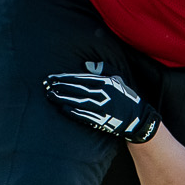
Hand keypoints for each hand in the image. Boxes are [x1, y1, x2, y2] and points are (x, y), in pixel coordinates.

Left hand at [42, 71, 160, 142]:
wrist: (138, 118)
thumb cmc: (126, 96)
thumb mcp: (117, 78)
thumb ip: (102, 69)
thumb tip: (85, 64)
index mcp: (106, 82)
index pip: (81, 78)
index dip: (65, 78)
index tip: (53, 77)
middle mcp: (103, 94)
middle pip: (77, 89)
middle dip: (60, 86)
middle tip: (46, 85)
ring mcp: (102, 108)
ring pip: (78, 101)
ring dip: (63, 98)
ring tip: (50, 95)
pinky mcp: (102, 120)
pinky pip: (84, 115)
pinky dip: (72, 111)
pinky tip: (62, 108)